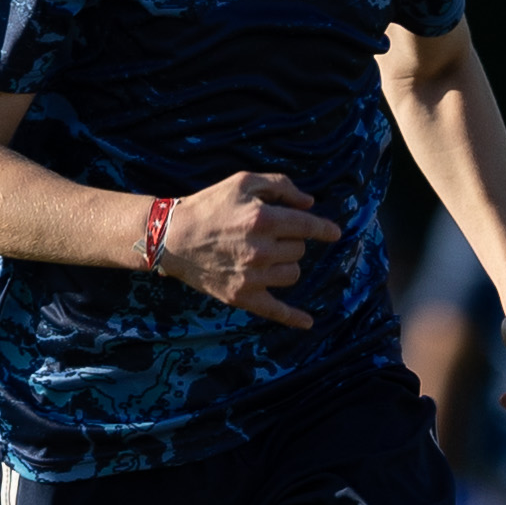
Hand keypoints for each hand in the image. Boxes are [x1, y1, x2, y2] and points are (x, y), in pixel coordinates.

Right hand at [158, 170, 341, 328]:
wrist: (171, 237)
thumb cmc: (208, 205)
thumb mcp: (242, 182)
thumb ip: (281, 185)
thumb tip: (310, 203)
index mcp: (263, 219)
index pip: (308, 226)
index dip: (324, 229)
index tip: (333, 233)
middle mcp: (261, 250)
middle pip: (299, 250)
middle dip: (289, 240)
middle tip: (266, 235)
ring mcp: (252, 277)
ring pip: (293, 274)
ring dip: (285, 264)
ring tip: (263, 256)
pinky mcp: (242, 296)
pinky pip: (276, 310)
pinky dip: (293, 317)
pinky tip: (308, 322)